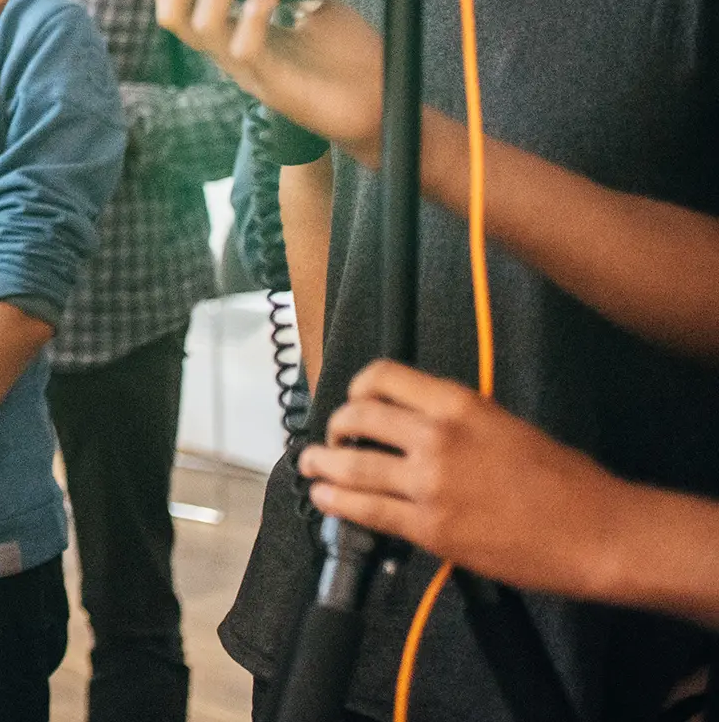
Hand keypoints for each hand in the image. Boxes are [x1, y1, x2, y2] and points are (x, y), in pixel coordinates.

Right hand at [154, 0, 382, 156]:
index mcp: (238, 35)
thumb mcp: (316, 6)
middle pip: (176, 16)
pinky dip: (253, 12)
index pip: (183, 7)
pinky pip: (245, 48)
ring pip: (203, 27)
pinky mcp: (273, 84)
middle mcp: (234, 54)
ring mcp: (250, 71)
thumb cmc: (352, 60)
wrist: (384, 104)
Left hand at [299, 360, 620, 601]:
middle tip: (331, 437)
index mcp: (459, 404)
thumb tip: (418, 425)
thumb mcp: (507, 425)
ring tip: (311, 465)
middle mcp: (437, 436)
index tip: (352, 399)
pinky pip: (366, 510)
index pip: (384, 377)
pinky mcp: (429, 527)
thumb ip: (458, 421)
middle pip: (358, 417)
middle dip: (335, 426)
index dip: (357, 387)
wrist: (597, 531)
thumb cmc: (567, 481)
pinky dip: (336, 502)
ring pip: (351, 465)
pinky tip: (325, 498)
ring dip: (322, 463)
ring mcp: (429, 483)